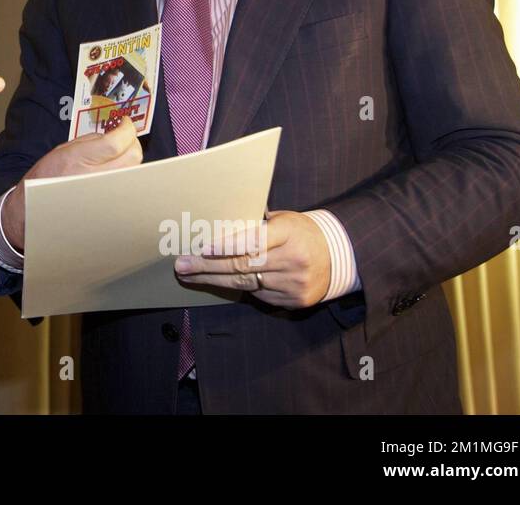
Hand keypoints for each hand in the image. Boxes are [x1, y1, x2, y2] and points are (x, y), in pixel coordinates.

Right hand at [2, 116, 142, 250]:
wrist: (35, 206)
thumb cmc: (45, 177)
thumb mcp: (64, 149)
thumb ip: (92, 140)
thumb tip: (114, 134)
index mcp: (79, 158)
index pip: (116, 142)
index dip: (126, 129)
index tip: (125, 123)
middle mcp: (94, 177)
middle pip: (132, 156)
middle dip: (132, 141)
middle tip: (125, 136)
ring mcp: (104, 192)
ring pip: (134, 170)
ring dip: (131, 157)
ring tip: (120, 152)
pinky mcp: (109, 203)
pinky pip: (127, 184)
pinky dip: (127, 172)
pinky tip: (117, 169)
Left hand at [172, 210, 330, 308]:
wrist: (338, 255)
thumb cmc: (300, 231)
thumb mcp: (282, 219)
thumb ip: (256, 224)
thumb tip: (217, 226)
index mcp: (288, 233)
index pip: (253, 241)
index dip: (227, 246)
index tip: (203, 249)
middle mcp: (292, 259)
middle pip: (242, 265)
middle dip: (208, 266)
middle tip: (182, 266)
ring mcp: (294, 283)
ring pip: (246, 284)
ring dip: (214, 280)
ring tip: (190, 275)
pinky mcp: (295, 300)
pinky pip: (260, 295)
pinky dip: (241, 288)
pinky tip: (221, 282)